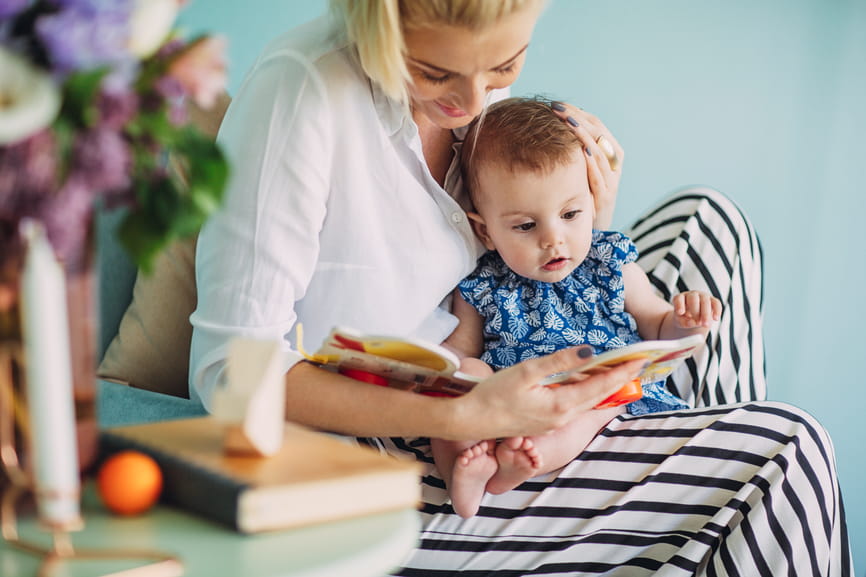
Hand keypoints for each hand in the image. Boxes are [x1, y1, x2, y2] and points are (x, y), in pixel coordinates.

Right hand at [446, 346, 645, 440]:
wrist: (471, 420)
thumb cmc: (493, 395)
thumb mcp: (526, 372)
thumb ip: (559, 362)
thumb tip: (588, 352)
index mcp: (561, 405)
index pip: (600, 385)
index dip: (622, 372)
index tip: (639, 360)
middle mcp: (562, 417)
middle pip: (599, 396)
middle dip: (619, 379)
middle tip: (636, 364)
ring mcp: (554, 422)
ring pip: (587, 402)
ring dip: (603, 386)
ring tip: (617, 371)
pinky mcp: (545, 422)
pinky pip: (574, 406)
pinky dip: (585, 393)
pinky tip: (585, 383)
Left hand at [550, 101, 622, 229]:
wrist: (587, 230)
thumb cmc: (576, 197)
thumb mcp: (574, 170)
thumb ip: (569, 151)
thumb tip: (548, 125)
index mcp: (608, 155)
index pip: (596, 126)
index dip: (578, 113)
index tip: (558, 104)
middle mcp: (613, 166)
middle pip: (599, 134)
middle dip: (578, 119)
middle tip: (558, 108)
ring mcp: (611, 182)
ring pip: (600, 153)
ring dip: (584, 135)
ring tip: (567, 122)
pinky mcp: (605, 199)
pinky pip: (600, 177)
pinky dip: (592, 162)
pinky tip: (581, 149)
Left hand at [672, 291, 721, 328]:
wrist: (693, 318)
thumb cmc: (684, 318)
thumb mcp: (680, 321)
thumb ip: (684, 322)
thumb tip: (693, 323)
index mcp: (680, 298)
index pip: (678, 299)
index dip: (679, 305)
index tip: (680, 313)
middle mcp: (691, 295)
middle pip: (693, 299)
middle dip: (696, 311)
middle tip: (697, 323)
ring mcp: (703, 296)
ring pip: (705, 301)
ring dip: (706, 314)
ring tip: (706, 325)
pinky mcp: (712, 300)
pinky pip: (716, 303)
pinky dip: (717, 311)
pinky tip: (715, 319)